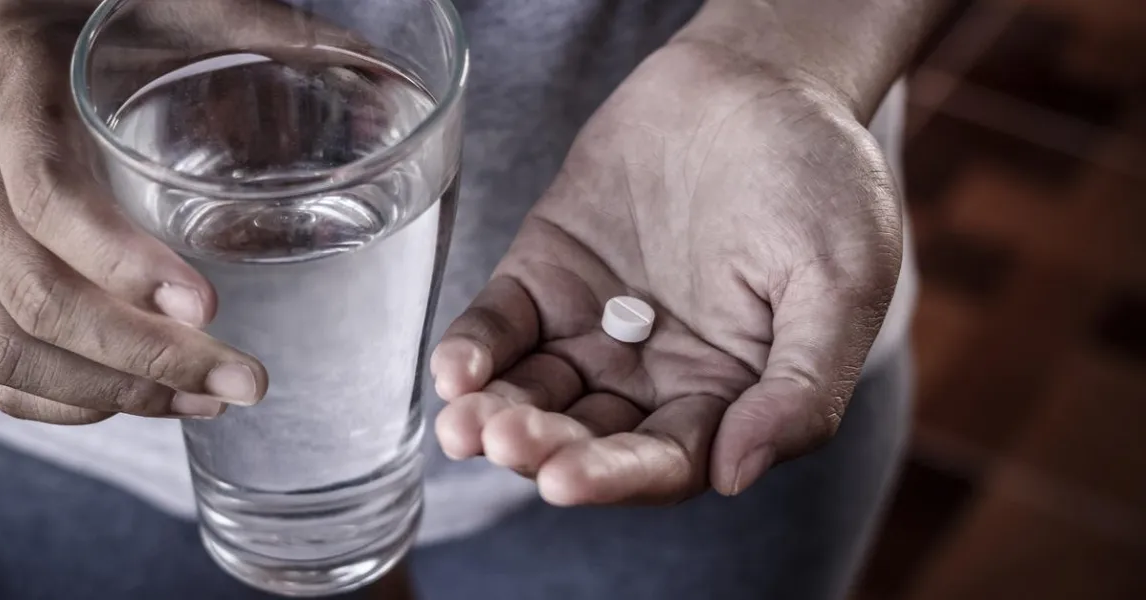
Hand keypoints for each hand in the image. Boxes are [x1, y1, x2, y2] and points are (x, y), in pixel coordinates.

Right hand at [0, 0, 356, 423]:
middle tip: (245, 380)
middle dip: (144, 357)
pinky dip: (61, 400)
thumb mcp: (161, 1)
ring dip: (113, 390)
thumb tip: (384, 74)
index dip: (120, 261)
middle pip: (33, 293)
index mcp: (10, 87)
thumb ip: (257, 28)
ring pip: (5, 343)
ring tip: (209, 403)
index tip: (207, 305)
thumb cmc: (77, 4)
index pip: (45, 193)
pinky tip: (138, 401)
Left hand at [431, 42, 901, 504]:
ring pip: (538, 391)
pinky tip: (455, 369)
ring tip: (462, 423)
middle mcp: (655, 374)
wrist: (758, 76)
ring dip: (497, 413)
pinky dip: (475, 348)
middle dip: (544, 448)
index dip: (617, 476)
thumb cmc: (819, 179)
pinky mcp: (547, 274)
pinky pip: (503, 324)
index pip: (667, 461)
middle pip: (590, 436)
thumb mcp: (840, 281)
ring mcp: (595, 326)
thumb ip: (802, 385)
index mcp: (728, 394)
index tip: (567, 479)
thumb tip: (737, 474)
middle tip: (505, 440)